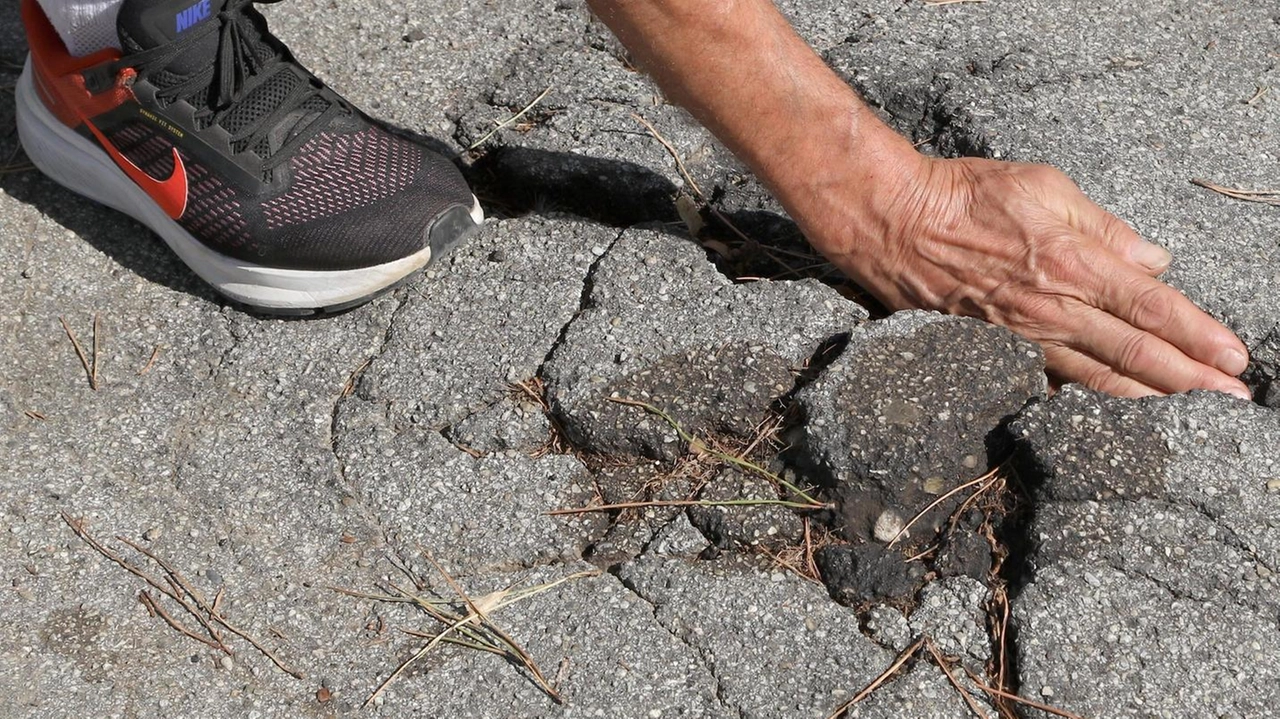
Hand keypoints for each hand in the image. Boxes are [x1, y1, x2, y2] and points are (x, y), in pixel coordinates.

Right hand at [813, 154, 1250, 398]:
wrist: (894, 222)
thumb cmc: (966, 195)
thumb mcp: (1044, 186)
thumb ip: (1103, 226)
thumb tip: (1153, 260)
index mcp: (1072, 262)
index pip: (1151, 306)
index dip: (1198, 334)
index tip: (1236, 357)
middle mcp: (1052, 308)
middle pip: (1134, 354)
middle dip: (1191, 380)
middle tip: (1234, 400)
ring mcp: (1021, 337)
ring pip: (1096, 379)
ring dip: (1149, 399)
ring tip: (1190, 412)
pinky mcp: (993, 352)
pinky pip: (1049, 383)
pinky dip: (1087, 401)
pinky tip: (1113, 414)